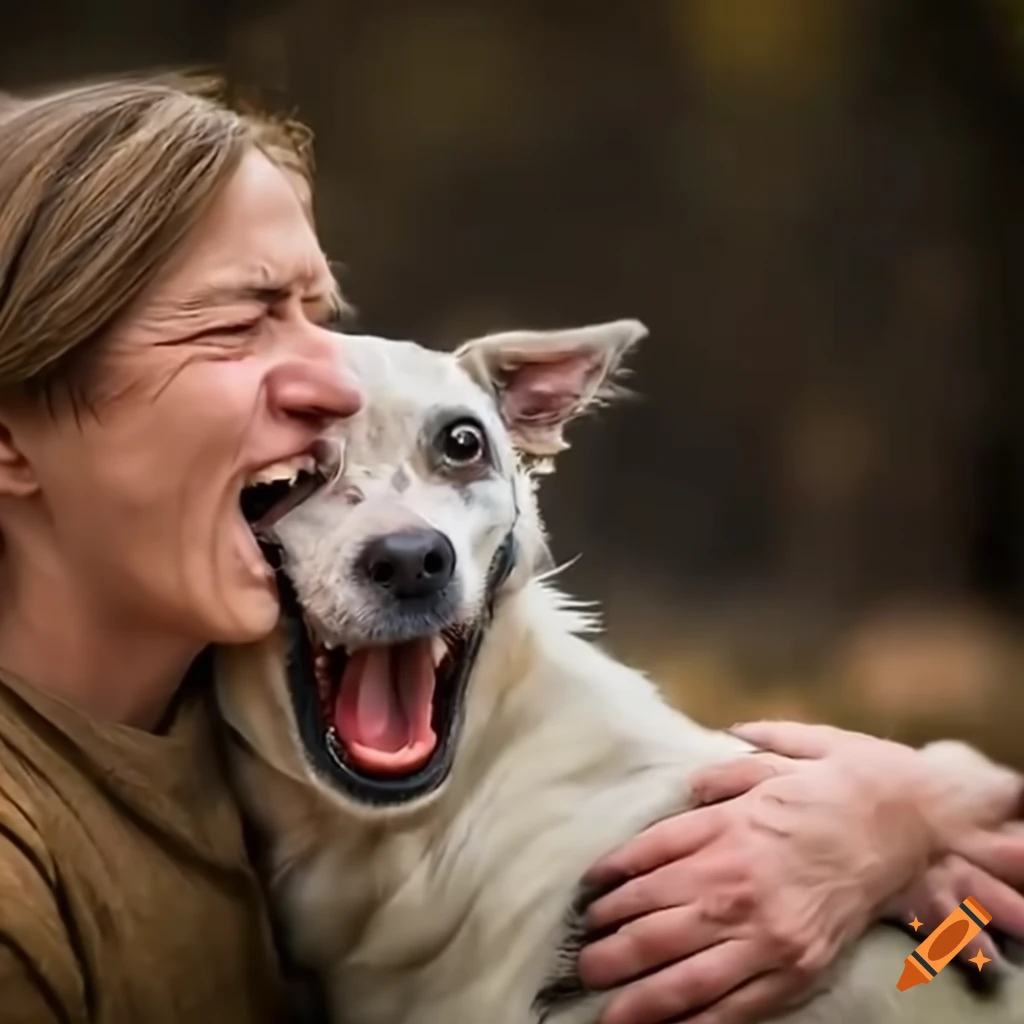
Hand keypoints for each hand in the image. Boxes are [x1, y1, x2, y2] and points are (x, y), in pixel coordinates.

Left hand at [577, 722, 1020, 1023]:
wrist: (906, 820)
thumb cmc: (835, 784)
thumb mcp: (774, 760)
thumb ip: (723, 774)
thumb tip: (687, 784)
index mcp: (727, 831)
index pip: (647, 861)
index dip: (609, 884)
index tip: (587, 899)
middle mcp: (739, 885)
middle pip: (653, 926)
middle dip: (608, 949)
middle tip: (582, 962)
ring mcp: (767, 934)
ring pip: (686, 975)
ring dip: (638, 994)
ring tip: (605, 1007)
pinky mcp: (796, 967)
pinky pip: (737, 1005)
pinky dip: (697, 1021)